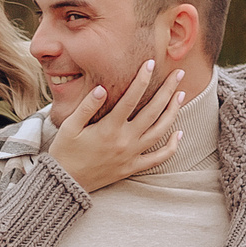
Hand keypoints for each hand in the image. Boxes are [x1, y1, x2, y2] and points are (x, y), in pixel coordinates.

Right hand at [47, 60, 188, 191]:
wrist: (66, 183)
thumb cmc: (65, 152)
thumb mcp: (70, 127)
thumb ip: (87, 106)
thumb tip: (102, 88)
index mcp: (109, 128)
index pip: (131, 98)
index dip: (142, 79)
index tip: (151, 63)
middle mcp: (124, 141)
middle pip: (153, 111)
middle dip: (168, 90)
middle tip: (179, 74)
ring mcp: (131, 155)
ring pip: (160, 131)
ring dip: (173, 112)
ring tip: (181, 95)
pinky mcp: (132, 167)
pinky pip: (158, 158)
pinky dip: (171, 147)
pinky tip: (179, 133)